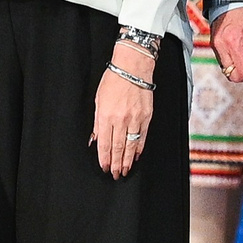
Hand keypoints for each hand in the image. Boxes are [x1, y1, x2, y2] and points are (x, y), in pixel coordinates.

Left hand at [91, 47, 153, 179]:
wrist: (133, 67)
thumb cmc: (113, 80)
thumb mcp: (98, 100)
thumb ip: (97, 122)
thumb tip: (95, 140)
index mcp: (106, 115)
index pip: (105, 143)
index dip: (104, 158)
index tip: (104, 167)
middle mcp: (121, 119)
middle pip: (118, 148)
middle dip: (116, 164)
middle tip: (115, 174)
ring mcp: (135, 119)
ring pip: (131, 145)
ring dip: (127, 160)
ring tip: (124, 170)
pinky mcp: (147, 117)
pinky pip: (142, 137)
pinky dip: (138, 148)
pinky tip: (135, 156)